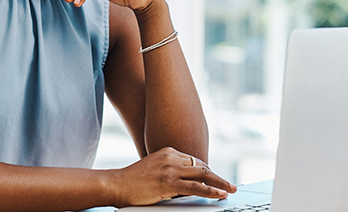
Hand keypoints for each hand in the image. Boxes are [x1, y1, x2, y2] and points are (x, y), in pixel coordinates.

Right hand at [109, 147, 236, 207]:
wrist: (116, 184)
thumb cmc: (132, 180)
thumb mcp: (153, 169)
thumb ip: (168, 171)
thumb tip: (183, 184)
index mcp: (168, 152)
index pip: (194, 161)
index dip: (207, 172)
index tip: (216, 179)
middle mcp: (171, 157)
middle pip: (202, 165)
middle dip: (218, 176)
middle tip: (231, 184)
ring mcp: (170, 169)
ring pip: (202, 175)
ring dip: (220, 183)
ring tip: (230, 189)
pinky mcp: (169, 182)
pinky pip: (195, 187)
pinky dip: (210, 191)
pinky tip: (218, 195)